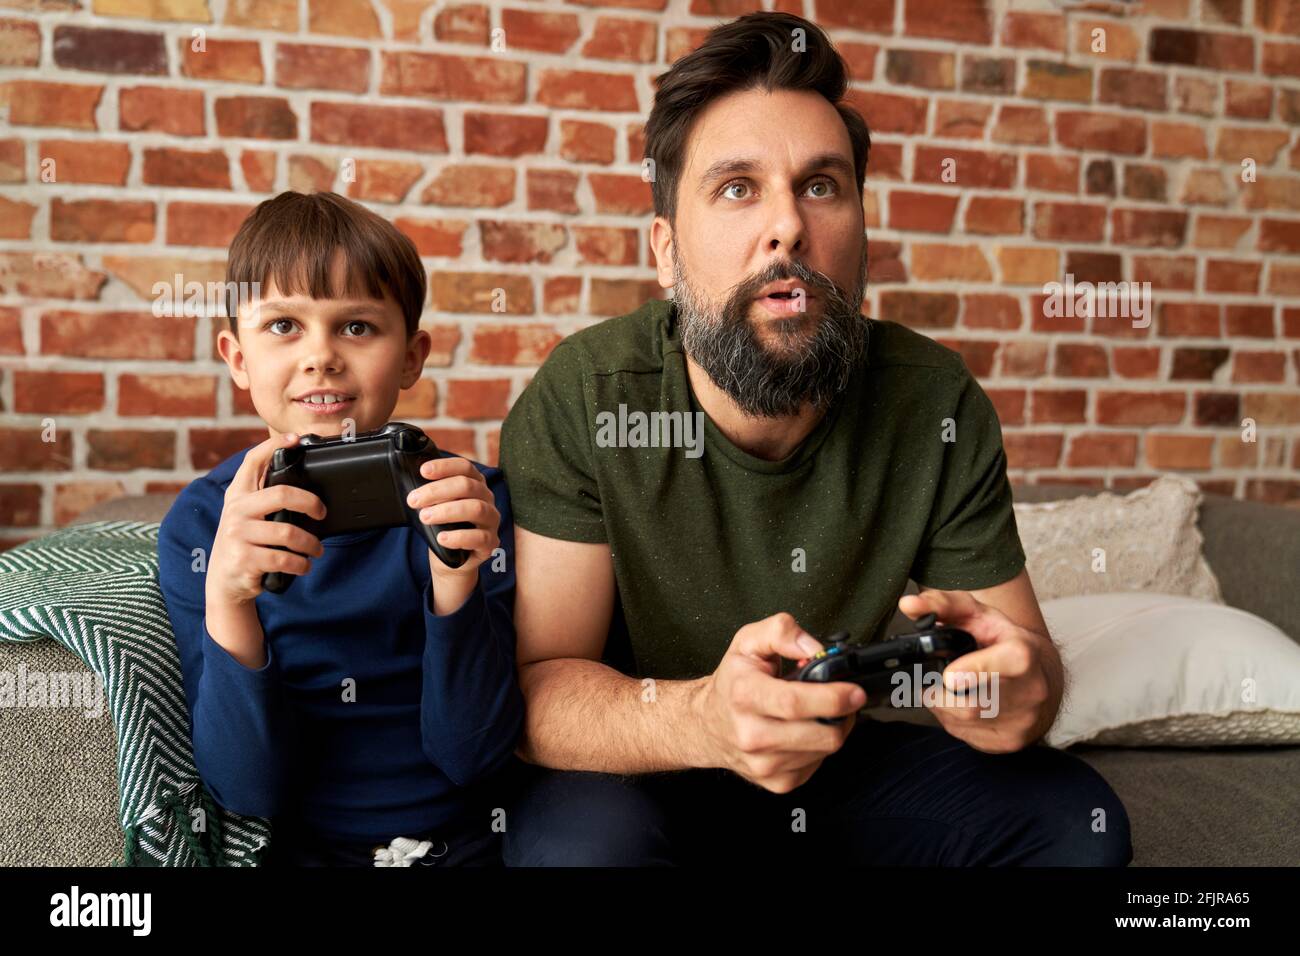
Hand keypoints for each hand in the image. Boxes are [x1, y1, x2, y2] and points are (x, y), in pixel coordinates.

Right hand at [206, 432, 325, 606]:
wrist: (225, 581)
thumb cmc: (246, 543)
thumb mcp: (249, 516)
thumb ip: (266, 497)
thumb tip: (304, 481)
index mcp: (238, 495)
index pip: (253, 461)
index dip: (274, 445)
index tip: (296, 439)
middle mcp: (236, 510)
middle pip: (281, 494)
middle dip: (310, 503)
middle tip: (322, 513)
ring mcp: (237, 535)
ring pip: (288, 533)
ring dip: (311, 544)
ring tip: (317, 549)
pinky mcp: (243, 559)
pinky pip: (283, 559)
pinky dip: (301, 564)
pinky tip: (304, 566)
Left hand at [405, 456, 499, 613]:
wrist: (451, 559)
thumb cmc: (444, 526)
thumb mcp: (436, 505)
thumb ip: (430, 493)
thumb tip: (409, 483)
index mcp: (475, 484)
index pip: (464, 467)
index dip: (445, 466)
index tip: (423, 471)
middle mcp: (487, 498)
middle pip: (468, 486)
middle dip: (437, 491)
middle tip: (414, 500)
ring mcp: (491, 520)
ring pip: (475, 509)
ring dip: (447, 511)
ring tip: (425, 517)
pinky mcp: (490, 542)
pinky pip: (478, 537)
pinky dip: (457, 537)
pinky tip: (441, 538)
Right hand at [694, 612, 865, 793]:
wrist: (706, 725)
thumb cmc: (732, 682)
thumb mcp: (748, 641)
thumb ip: (782, 631)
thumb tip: (814, 649)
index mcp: (744, 695)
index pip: (794, 703)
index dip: (832, 698)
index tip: (855, 692)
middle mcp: (751, 735)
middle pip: (820, 735)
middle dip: (843, 715)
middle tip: (845, 697)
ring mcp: (763, 764)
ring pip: (824, 750)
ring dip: (832, 728)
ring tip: (820, 711)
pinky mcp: (776, 782)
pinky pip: (817, 765)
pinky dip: (820, 746)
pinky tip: (806, 730)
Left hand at [897, 589, 1053, 753]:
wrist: (1039, 676)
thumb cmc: (1002, 641)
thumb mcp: (978, 615)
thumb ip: (942, 606)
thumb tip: (909, 606)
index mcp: (1023, 654)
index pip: (1006, 663)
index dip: (975, 670)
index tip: (949, 676)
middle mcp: (1029, 691)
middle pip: (970, 703)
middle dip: (941, 691)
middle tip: (937, 677)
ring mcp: (1022, 721)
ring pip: (961, 720)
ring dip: (942, 705)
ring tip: (950, 687)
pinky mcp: (1010, 741)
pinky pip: (964, 734)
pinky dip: (952, 720)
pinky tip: (962, 703)